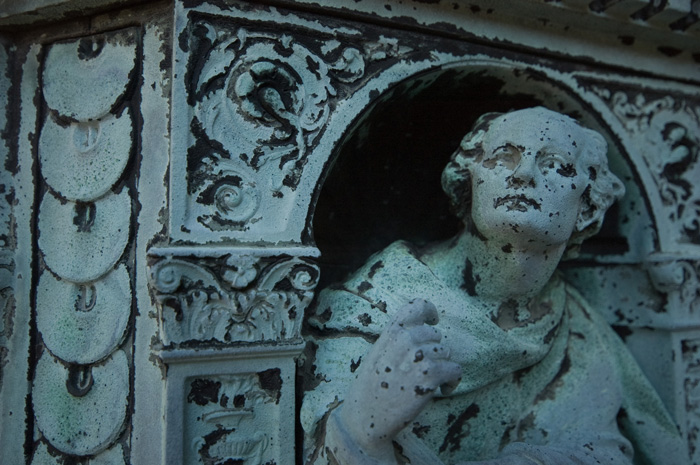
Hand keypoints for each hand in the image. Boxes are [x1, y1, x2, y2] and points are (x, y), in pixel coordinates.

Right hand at [335, 299, 461, 461]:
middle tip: (422, 370)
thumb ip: (397, 339)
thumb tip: (420, 330)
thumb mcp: (378, 353)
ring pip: (446, 352)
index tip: (433, 321)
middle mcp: (406, 339)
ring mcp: (419, 356)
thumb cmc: (371, 387)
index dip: (430, 312)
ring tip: (429, 383)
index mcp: (392, 331)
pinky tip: (442, 390)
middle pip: (436, 335)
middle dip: (433, 351)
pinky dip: (452, 382)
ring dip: (442, 367)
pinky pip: (455, 370)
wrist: (366, 417)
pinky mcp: (431, 375)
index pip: (417, 306)